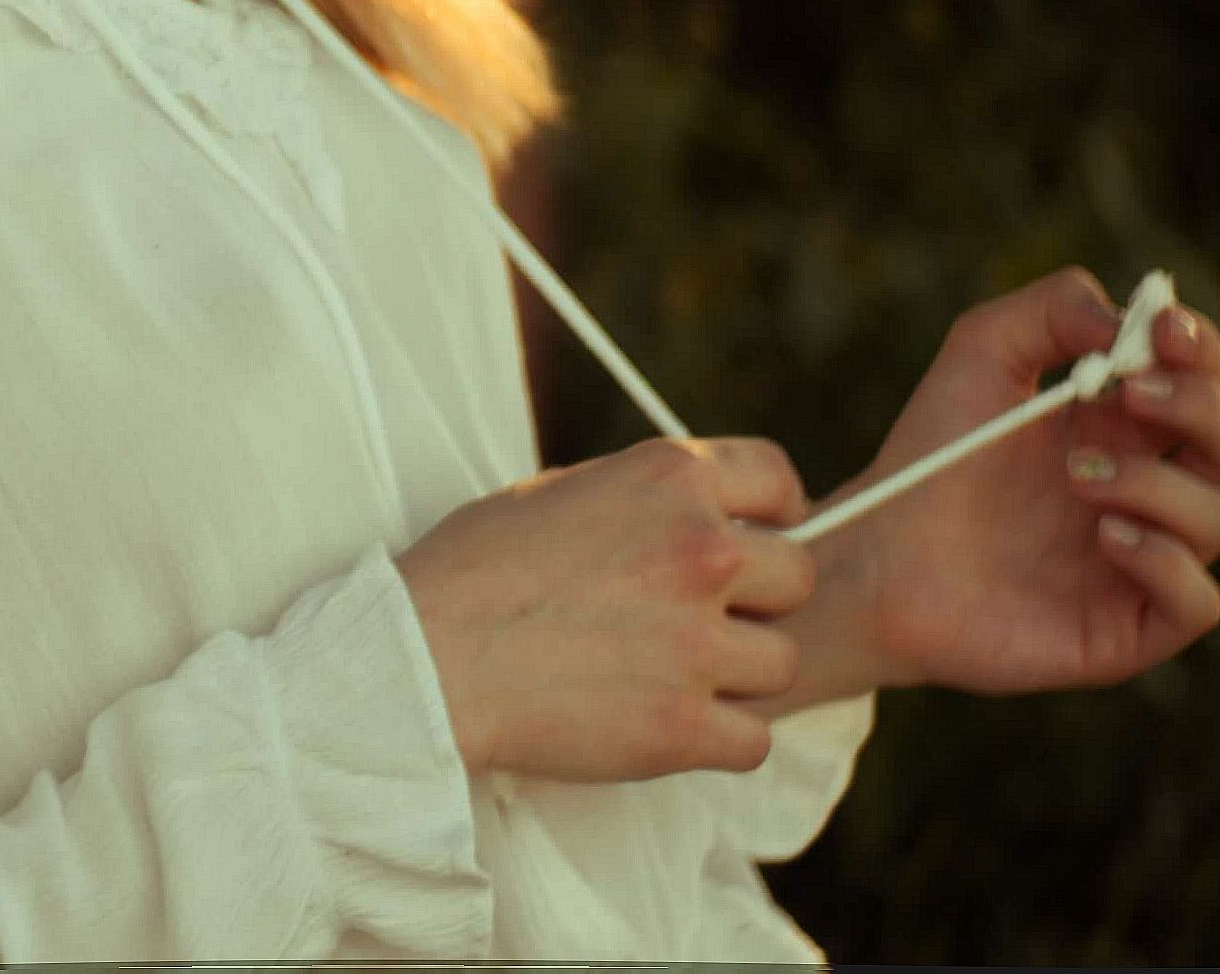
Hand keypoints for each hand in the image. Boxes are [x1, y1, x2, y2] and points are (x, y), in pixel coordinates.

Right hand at [394, 435, 819, 782]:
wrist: (423, 657)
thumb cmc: (474, 572)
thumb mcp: (562, 493)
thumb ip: (645, 503)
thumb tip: (699, 517)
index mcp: (668, 478)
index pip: (779, 479)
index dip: (774, 513)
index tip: (757, 538)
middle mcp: (700, 549)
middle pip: (797, 577)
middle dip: (756, 600)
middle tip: (699, 620)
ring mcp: (699, 640)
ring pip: (783, 662)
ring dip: (738, 674)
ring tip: (671, 675)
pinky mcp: (686, 725)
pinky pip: (755, 739)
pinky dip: (719, 740)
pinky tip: (666, 723)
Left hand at [813, 266, 1219, 699]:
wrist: (879, 556)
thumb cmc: (932, 455)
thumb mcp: (981, 353)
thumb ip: (1052, 311)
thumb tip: (1127, 323)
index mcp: (1122, 425)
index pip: (1206, 382)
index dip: (1200, 351)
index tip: (1162, 329)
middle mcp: (1146, 490)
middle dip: (1203, 409)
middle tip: (1132, 394)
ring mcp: (1144, 559)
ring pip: (1218, 517)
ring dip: (1159, 485)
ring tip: (1077, 476)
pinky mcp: (1128, 626)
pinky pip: (1199, 601)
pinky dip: (1166, 560)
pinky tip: (1105, 535)